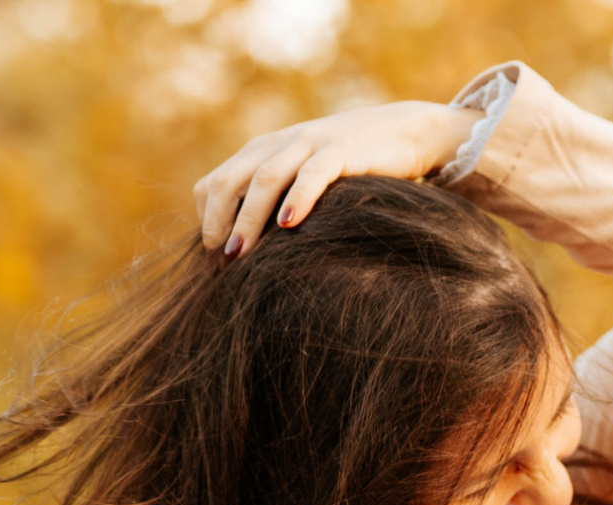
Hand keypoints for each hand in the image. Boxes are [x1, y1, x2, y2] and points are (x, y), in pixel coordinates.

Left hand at [195, 101, 483, 255]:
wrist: (405, 133)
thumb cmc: (354, 170)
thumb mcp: (307, 183)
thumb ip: (280, 203)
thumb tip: (253, 254)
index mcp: (263, 152)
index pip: (214, 183)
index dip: (207, 220)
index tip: (214, 258)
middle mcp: (278, 145)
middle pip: (229, 180)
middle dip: (218, 222)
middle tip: (221, 262)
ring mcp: (309, 144)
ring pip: (265, 178)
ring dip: (248, 218)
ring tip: (241, 254)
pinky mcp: (342, 150)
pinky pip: (313, 173)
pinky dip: (298, 198)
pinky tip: (289, 225)